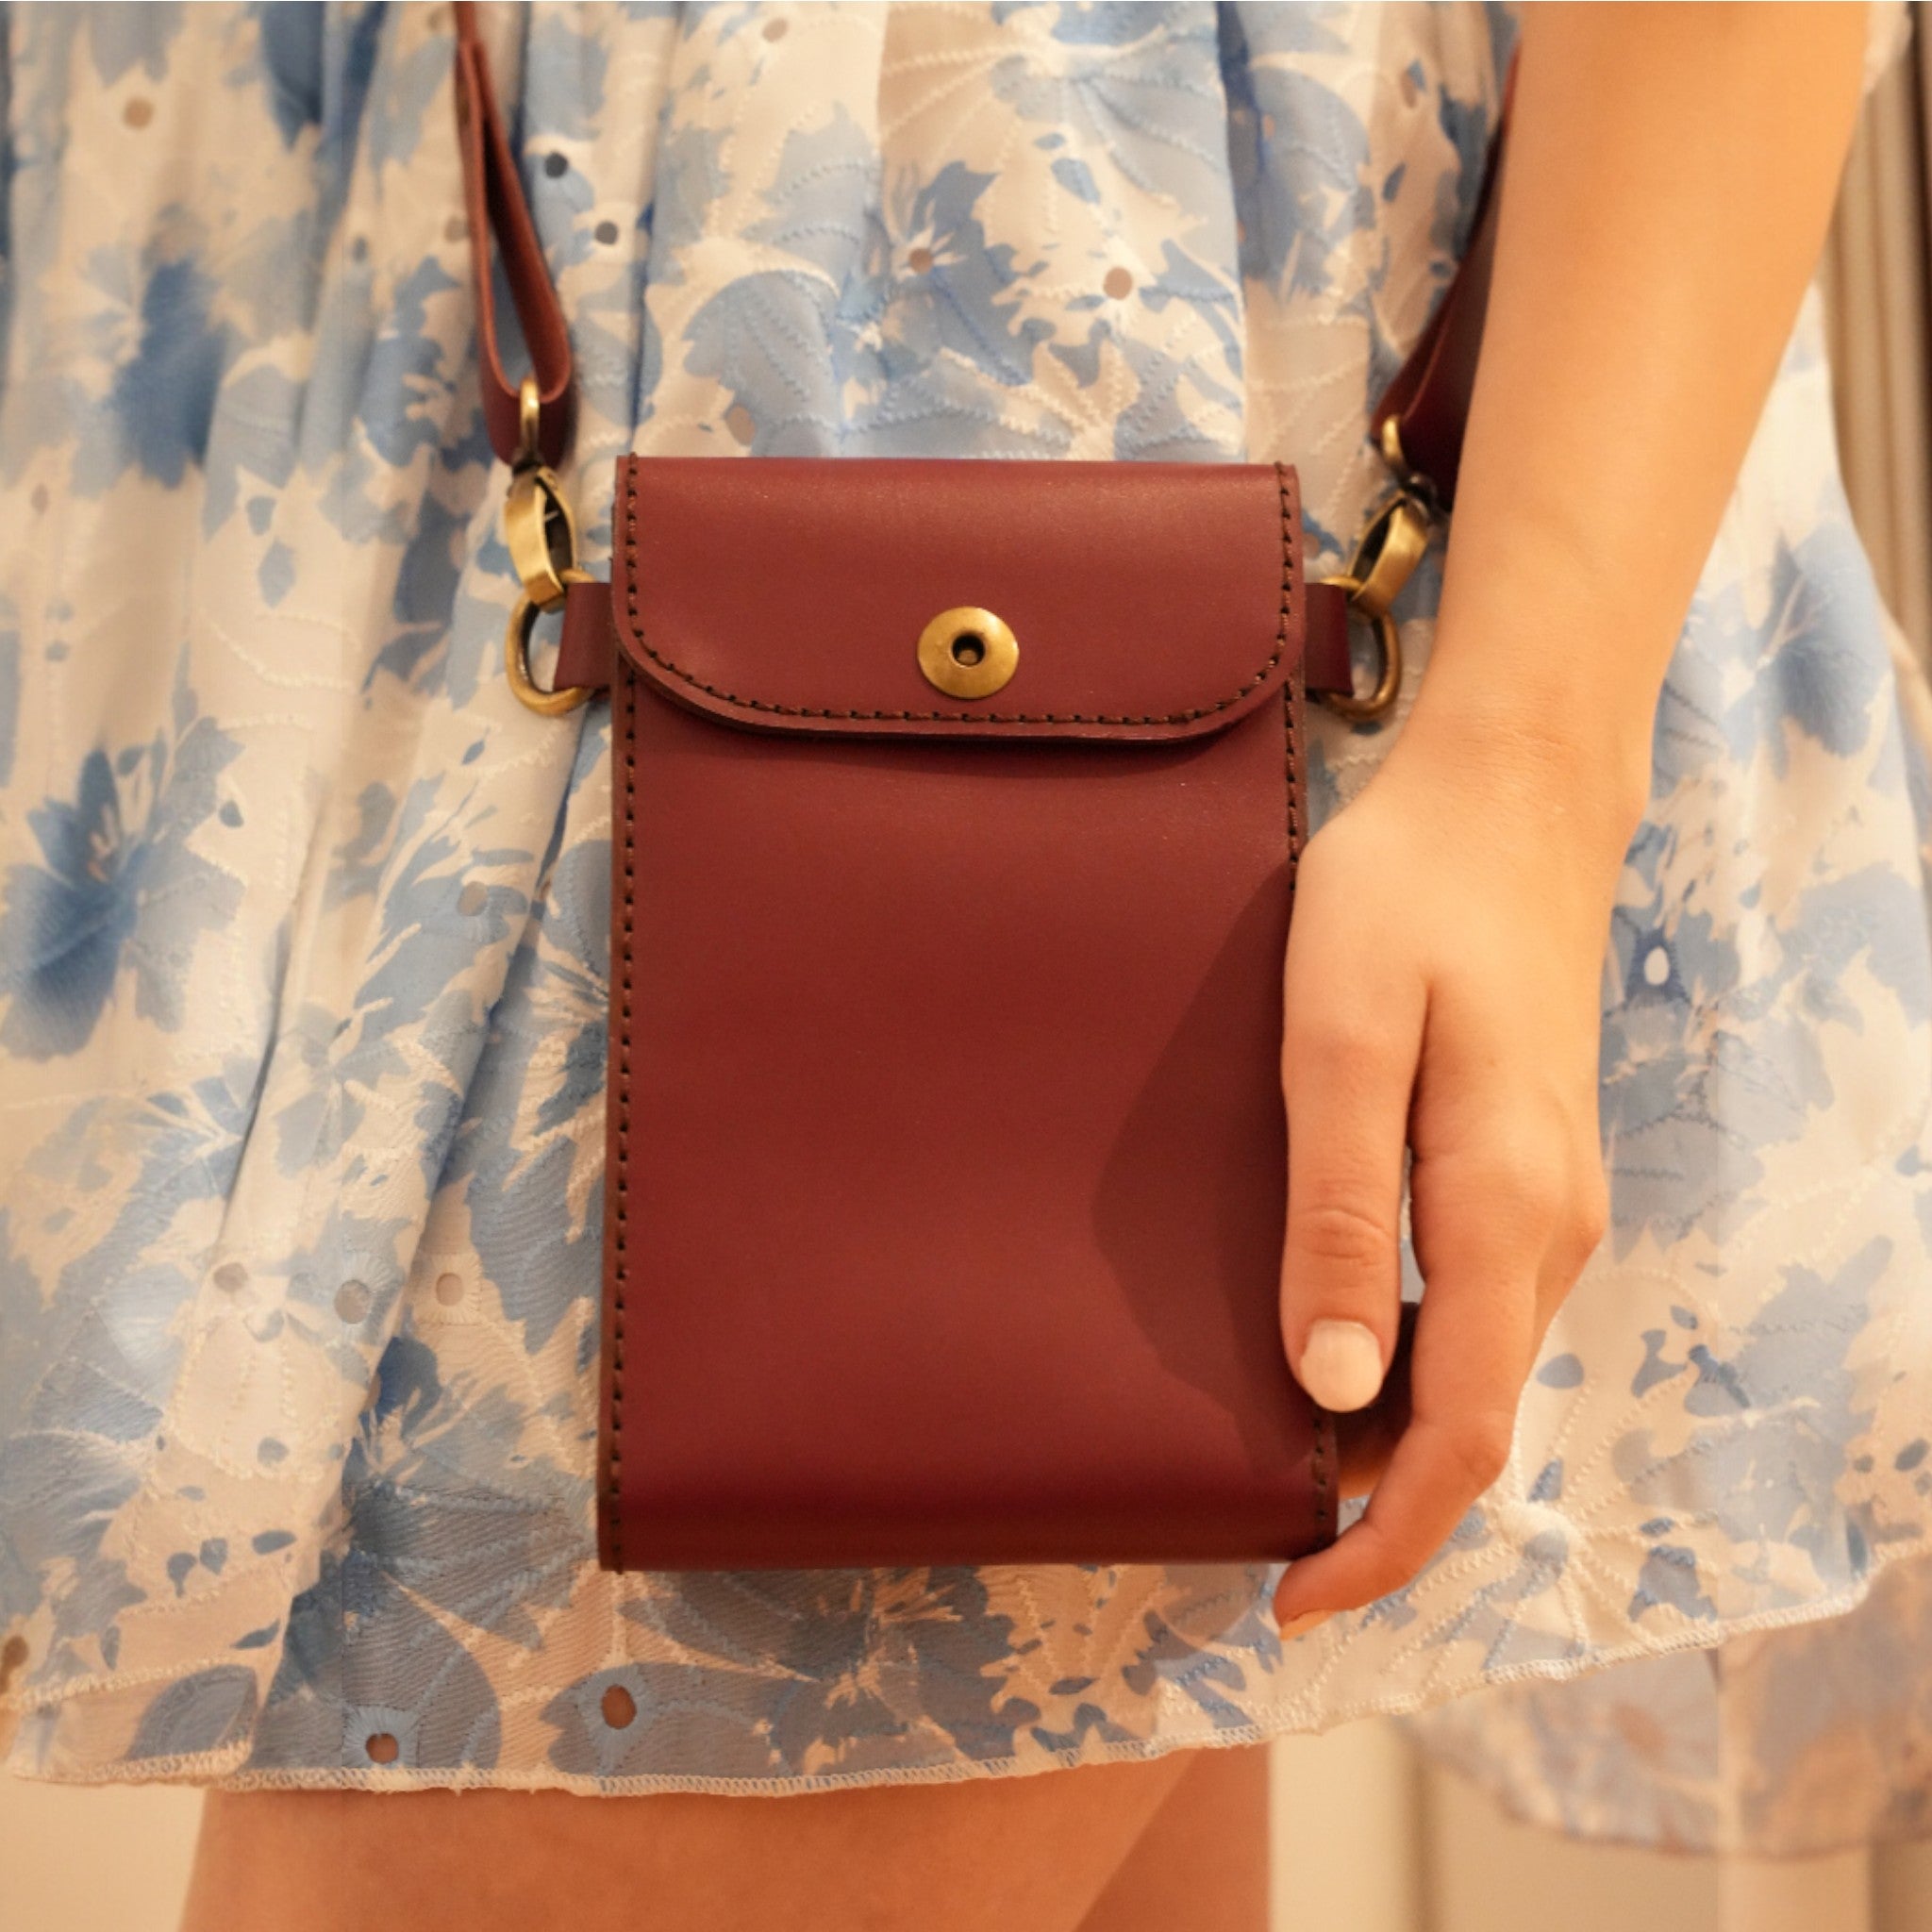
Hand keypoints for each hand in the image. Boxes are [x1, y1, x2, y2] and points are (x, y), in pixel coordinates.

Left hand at [1270, 708, 1627, 1631]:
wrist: (1503, 798)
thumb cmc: (1409, 899)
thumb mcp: (1345, 1044)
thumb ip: (1343, 1215)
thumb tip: (1340, 1389)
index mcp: (1505, 1215)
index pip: (1459, 1437)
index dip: (1381, 1542)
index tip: (1291, 1602)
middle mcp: (1546, 1231)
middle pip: (1468, 1415)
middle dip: (1371, 1498)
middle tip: (1245, 1522)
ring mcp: (1542, 1199)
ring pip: (1469, 1361)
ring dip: (1382, 1426)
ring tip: (1261, 1440)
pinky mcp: (1517, 1163)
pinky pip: (1467, 1298)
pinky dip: (1400, 1351)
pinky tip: (1323, 1328)